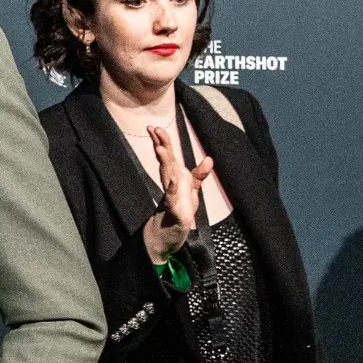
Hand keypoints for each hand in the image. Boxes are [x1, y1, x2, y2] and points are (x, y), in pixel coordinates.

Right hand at [139, 122, 215, 264]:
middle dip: (161, 144)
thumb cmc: (180, 211)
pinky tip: (173, 182)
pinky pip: (173, 199)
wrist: (169, 235)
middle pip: (165, 161)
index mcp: (174, 177)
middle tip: (153, 129)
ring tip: (161, 150)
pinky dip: (172, 191)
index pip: (167, 156)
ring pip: (167, 176)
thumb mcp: (193, 190)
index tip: (153, 127)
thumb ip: (200, 174)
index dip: (161, 141)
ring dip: (165, 163)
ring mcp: (171, 197)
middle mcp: (170, 184)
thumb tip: (208, 158)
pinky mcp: (174, 211)